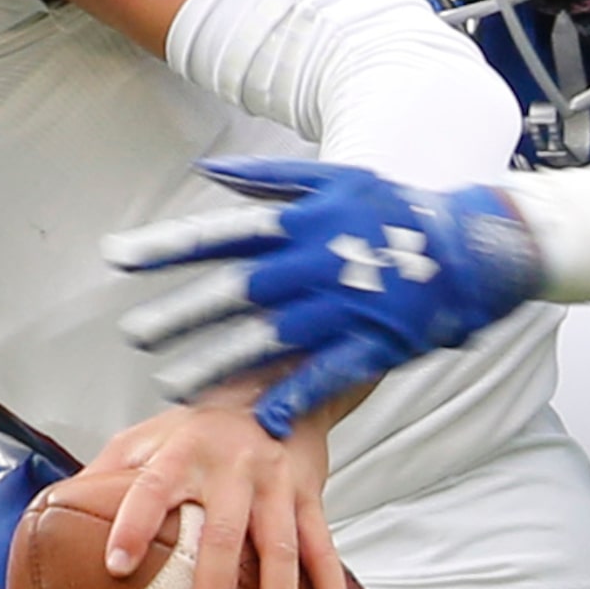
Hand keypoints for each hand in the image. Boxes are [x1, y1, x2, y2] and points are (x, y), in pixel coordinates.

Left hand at [87, 386, 350, 588]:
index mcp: (183, 452)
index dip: (133, 523)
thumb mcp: (146, 436)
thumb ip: (103, 473)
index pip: (151, 487)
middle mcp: (232, 468)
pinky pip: (324, 552)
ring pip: (281, 547)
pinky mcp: (310, 498)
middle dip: (213, 585)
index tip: (115, 567)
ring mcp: (276, 485)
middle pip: (224, 531)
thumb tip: (46, 517)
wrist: (274, 385)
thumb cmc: (198, 426)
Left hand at [103, 157, 544, 436]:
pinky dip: (294, 395)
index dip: (169, 247)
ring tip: (173, 384)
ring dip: (220, 362)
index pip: (222, 234)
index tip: (120, 259)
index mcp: (301, 221)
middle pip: (237, 290)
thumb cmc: (391, 210)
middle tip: (136, 334)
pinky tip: (257, 419)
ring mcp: (345, 306)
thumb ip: (265, 177)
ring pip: (272, 339)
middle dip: (183, 313)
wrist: (469, 247)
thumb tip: (204, 169)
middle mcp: (316, 262)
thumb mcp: (332, 178)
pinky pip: (327, 375)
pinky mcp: (373, 343)